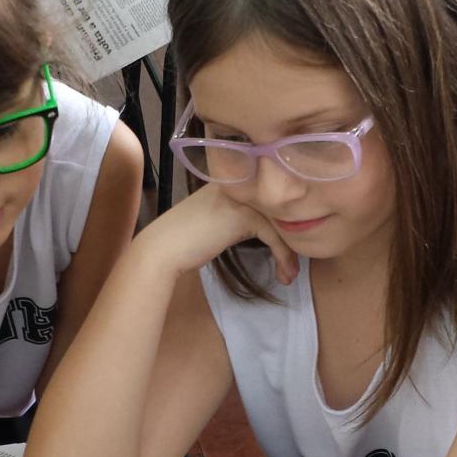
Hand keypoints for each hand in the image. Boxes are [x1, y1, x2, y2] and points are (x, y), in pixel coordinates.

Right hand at [137, 183, 298, 284]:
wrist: (164, 248)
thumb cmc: (186, 240)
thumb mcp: (220, 222)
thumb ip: (241, 218)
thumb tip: (272, 232)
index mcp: (234, 181)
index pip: (271, 200)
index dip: (284, 227)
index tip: (287, 253)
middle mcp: (240, 184)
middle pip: (279, 210)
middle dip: (290, 241)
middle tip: (292, 268)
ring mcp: (242, 196)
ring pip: (280, 223)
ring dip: (289, 252)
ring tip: (289, 275)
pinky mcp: (244, 214)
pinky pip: (274, 235)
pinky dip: (282, 256)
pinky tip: (283, 273)